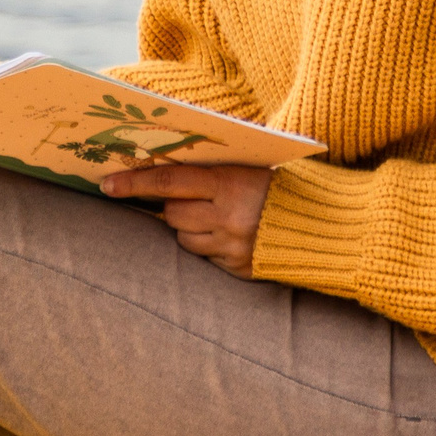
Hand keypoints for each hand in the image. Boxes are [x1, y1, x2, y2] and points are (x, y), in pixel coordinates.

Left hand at [103, 164, 272, 278]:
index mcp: (230, 183)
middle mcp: (228, 217)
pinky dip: (209, 245)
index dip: (134, 182)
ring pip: (184, 238)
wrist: (329, 226)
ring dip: (189, 227)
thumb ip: (212, 170)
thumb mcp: (251, 167)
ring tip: (217, 216)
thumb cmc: (285, 186)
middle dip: (173, 206)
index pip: (168, 182)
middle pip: (172, 213)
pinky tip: (231, 235)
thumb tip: (163, 165)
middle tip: (191, 198)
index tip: (106, 184)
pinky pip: (205, 257)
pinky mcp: (238, 269)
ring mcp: (232, 246)